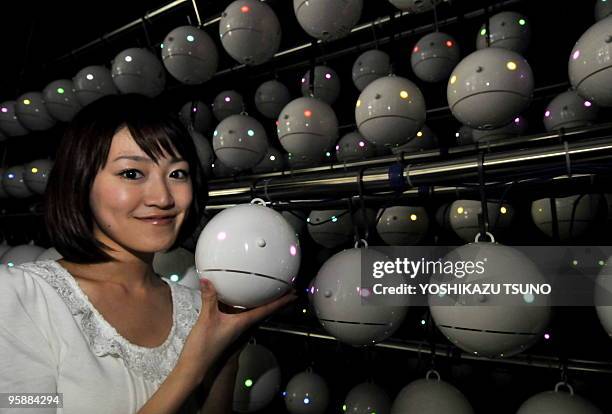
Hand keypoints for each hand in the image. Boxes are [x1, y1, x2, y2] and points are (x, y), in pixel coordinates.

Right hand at [177, 278, 296, 383]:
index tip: (293, 294)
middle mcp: (242, 325)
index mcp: (243, 323)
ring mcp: (235, 327)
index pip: (266, 310)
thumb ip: (209, 299)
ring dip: (262, 302)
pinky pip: (240, 312)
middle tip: (286, 290)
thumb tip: (208, 281)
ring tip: (269, 291)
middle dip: (276, 300)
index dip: (281, 302)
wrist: (195, 365)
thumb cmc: (204, 349)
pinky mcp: (227, 328)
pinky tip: (238, 298)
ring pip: (253, 312)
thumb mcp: (206, 319)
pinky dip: (245, 304)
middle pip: (264, 310)